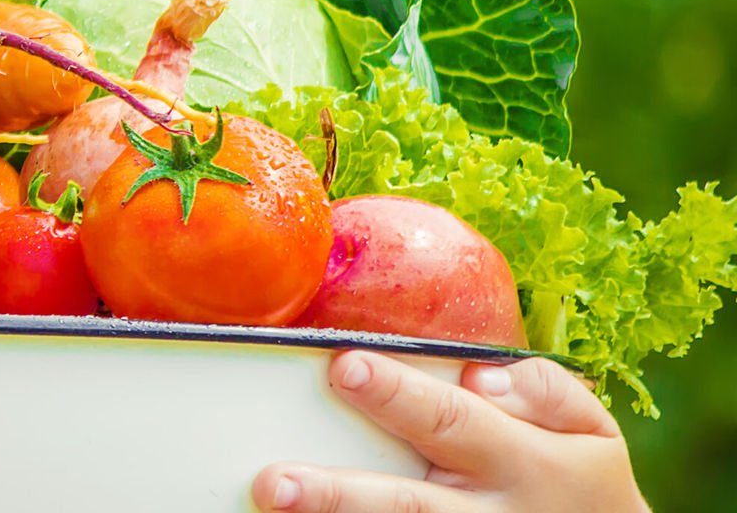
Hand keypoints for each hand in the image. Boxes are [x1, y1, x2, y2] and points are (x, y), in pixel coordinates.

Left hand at [250, 350, 648, 511]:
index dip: (396, 395)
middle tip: (275, 481)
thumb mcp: (589, 431)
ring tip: (274, 505)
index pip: (450, 420)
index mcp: (522, 462)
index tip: (344, 367)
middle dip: (339, 495)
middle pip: (406, 505)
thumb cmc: (580, 478)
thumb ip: (542, 391)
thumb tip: (478, 375)